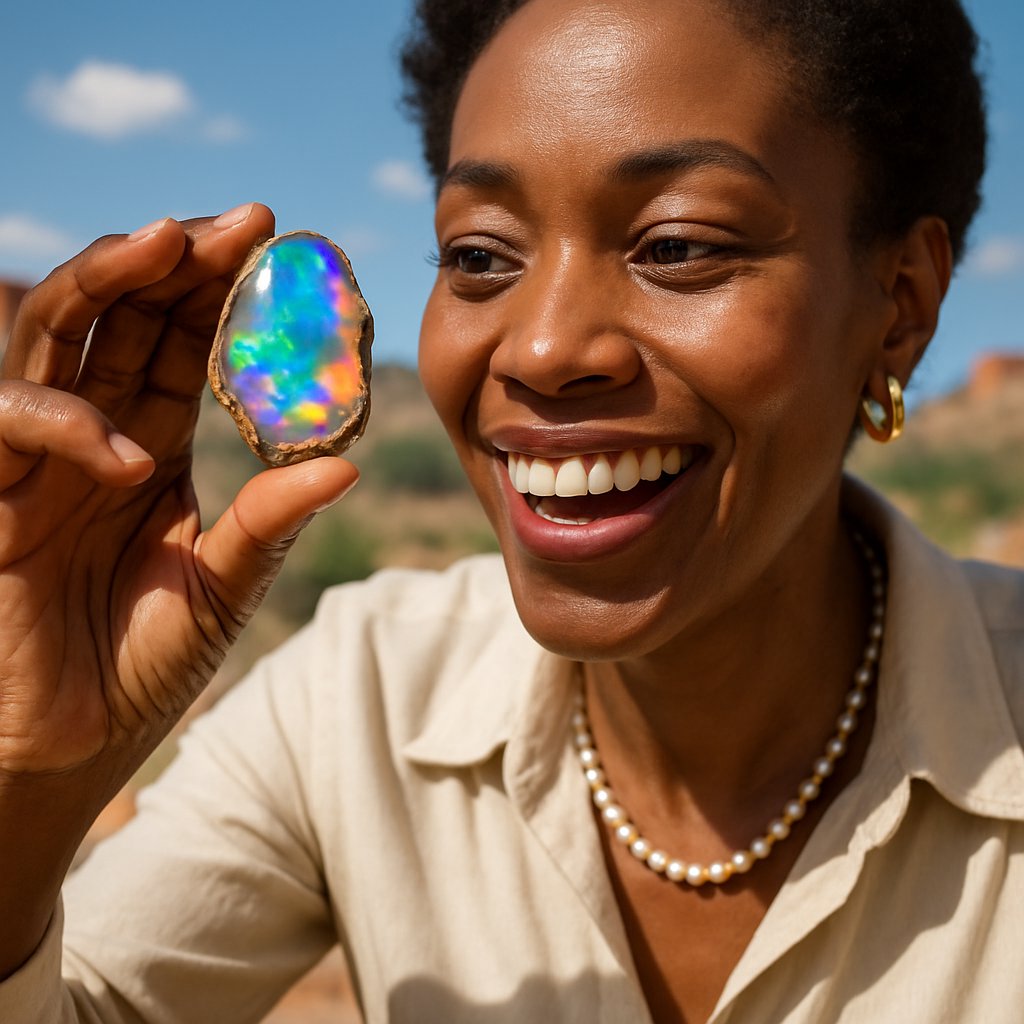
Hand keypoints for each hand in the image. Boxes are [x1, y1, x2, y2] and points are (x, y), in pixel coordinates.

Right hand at [0, 204, 357, 778]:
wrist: (75, 742)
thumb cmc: (146, 662)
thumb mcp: (224, 585)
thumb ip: (270, 521)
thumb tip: (345, 463)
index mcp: (149, 444)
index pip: (177, 343)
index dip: (217, 291)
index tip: (276, 247)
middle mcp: (93, 436)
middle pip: (118, 316)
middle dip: (169, 260)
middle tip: (235, 224)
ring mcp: (38, 461)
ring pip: (50, 337)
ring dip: (104, 283)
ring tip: (168, 247)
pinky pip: (8, 428)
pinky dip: (64, 425)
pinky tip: (130, 455)